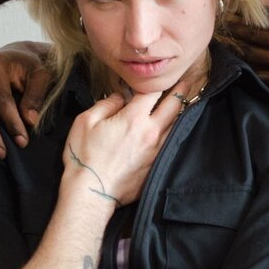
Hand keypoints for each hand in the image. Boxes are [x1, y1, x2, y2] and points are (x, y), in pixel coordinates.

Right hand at [61, 84, 186, 206]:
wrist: (92, 193)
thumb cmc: (84, 157)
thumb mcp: (85, 122)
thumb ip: (106, 104)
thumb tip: (119, 97)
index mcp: (134, 118)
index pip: (152, 91)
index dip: (156, 81)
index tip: (159, 76)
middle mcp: (151, 132)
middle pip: (173, 105)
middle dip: (179, 91)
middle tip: (184, 82)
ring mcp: (157, 150)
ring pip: (176, 124)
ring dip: (180, 111)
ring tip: (183, 102)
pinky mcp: (157, 165)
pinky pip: (171, 143)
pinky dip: (174, 131)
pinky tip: (173, 127)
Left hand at [228, 11, 268, 107]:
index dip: (253, 11)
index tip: (241, 6)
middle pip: (255, 33)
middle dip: (237, 28)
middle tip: (223, 23)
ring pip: (253, 54)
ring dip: (238, 48)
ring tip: (224, 44)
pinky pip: (262, 76)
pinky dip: (249, 72)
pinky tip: (240, 70)